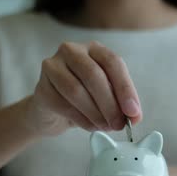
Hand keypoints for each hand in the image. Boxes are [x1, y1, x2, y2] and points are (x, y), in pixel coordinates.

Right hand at [25, 41, 142, 136]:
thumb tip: (134, 116)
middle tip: (119, 124)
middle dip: (110, 104)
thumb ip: (120, 103)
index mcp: (93, 49)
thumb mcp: (106, 97)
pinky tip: (89, 126)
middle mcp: (72, 51)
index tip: (133, 112)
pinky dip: (80, 119)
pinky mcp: (41, 86)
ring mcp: (53, 66)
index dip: (125, 88)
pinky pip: (63, 104)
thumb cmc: (83, 101)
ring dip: (95, 113)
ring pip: (76, 90)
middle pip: (94, 75)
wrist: (51, 112)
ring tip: (105, 126)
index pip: (113, 62)